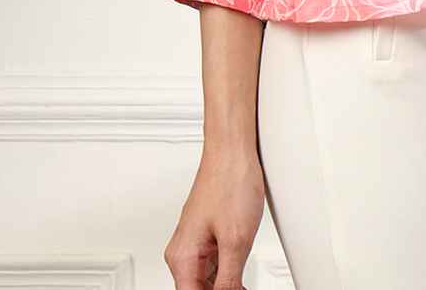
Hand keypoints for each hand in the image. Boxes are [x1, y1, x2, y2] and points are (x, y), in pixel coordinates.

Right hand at [163, 148, 265, 289]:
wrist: (233, 149)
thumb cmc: (231, 181)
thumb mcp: (236, 241)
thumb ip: (228, 281)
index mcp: (182, 257)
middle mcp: (183, 252)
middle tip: (241, 287)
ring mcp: (195, 242)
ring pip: (207, 281)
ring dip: (224, 287)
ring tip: (243, 284)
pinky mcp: (207, 234)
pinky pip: (214, 265)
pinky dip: (227, 275)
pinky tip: (242, 279)